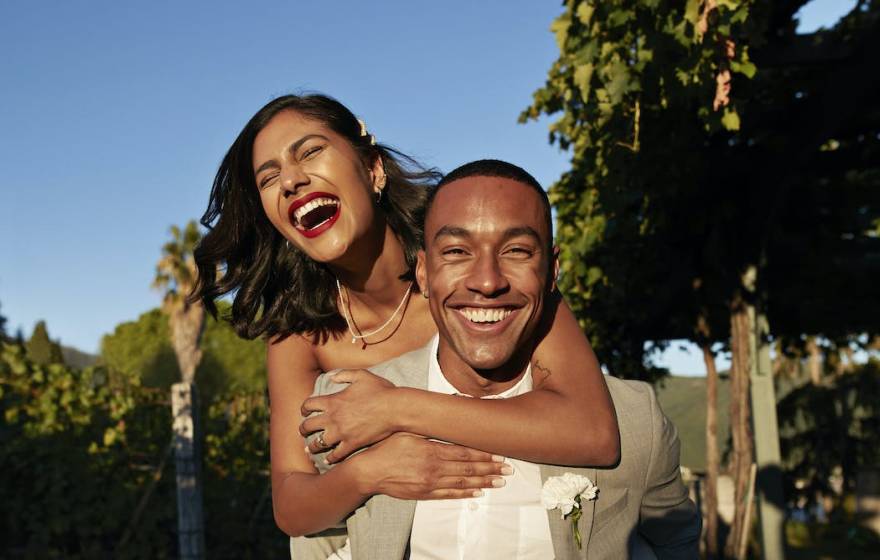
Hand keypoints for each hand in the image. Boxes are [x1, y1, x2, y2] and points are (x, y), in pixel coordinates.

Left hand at [300, 369, 398, 461]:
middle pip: (308, 426)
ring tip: (310, 449)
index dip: (304, 408)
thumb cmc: (380, 390)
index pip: (309, 405)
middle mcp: (332, 418)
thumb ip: (344, 374)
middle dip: (303, 429)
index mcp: (333, 401)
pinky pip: (336, 455)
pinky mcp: (352, 444)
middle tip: (303, 431)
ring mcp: (341, 433)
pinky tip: (328, 460)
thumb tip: (331, 377)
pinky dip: (330, 458)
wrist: (394, 408)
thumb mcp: (361, 376)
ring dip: (312, 446)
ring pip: (318, 444)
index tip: (305, 412)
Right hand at [353, 433, 511, 499]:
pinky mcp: (424, 494)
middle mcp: (434, 468)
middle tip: (508, 469)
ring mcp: (430, 483)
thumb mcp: (407, 430)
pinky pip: (449, 495)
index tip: (500, 454)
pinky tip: (478, 492)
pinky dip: (465, 494)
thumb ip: (428, 424)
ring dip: (483, 482)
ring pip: (463, 484)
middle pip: (468, 469)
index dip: (484, 454)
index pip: (465, 453)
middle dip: (490, 468)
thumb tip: (447, 410)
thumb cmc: (387, 447)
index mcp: (432, 450)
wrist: (369, 471)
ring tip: (500, 481)